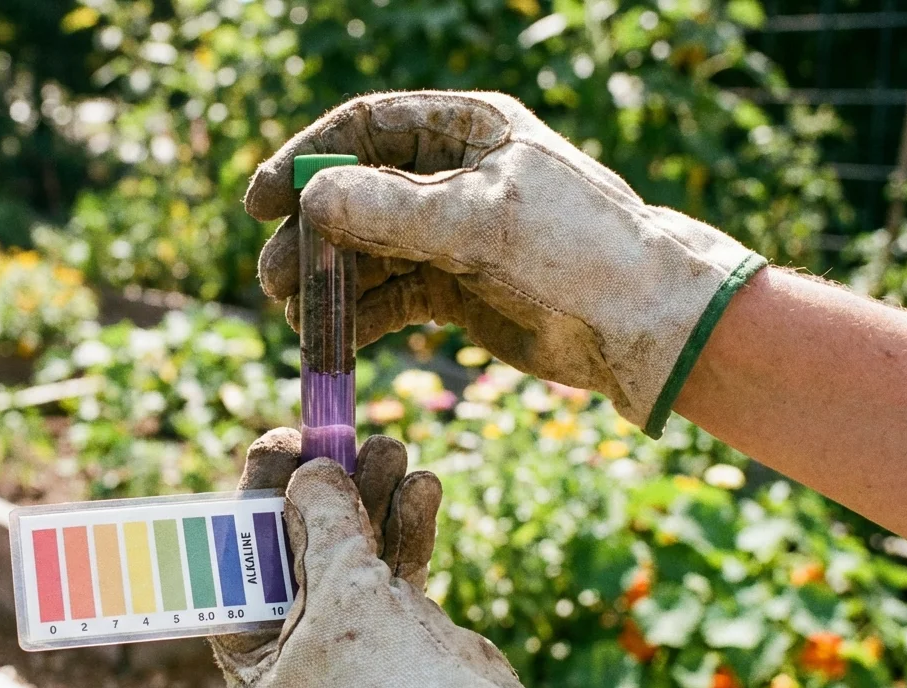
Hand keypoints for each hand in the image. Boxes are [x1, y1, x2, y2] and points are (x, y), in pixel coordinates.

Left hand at [211, 428, 622, 687]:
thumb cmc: (387, 684)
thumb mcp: (339, 591)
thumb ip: (323, 522)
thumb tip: (311, 472)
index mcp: (255, 661)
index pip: (240, 562)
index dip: (258, 498)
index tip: (281, 444)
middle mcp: (296, 653)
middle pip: (300, 549)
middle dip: (327, 488)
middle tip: (341, 433)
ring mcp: (353, 644)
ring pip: (354, 552)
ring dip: (373, 497)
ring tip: (393, 448)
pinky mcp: (403, 635)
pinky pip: (394, 570)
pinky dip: (408, 528)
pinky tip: (422, 486)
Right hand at [246, 91, 765, 436]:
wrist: (645, 328)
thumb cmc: (579, 252)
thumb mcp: (481, 223)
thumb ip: (391, 210)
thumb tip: (309, 198)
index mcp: (467, 129)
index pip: (365, 128)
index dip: (306, 160)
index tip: (261, 203)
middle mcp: (453, 175)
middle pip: (355, 195)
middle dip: (311, 237)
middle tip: (276, 279)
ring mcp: (452, 234)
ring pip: (368, 251)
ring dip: (329, 283)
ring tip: (296, 318)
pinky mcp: (454, 288)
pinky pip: (390, 296)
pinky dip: (359, 317)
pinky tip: (335, 339)